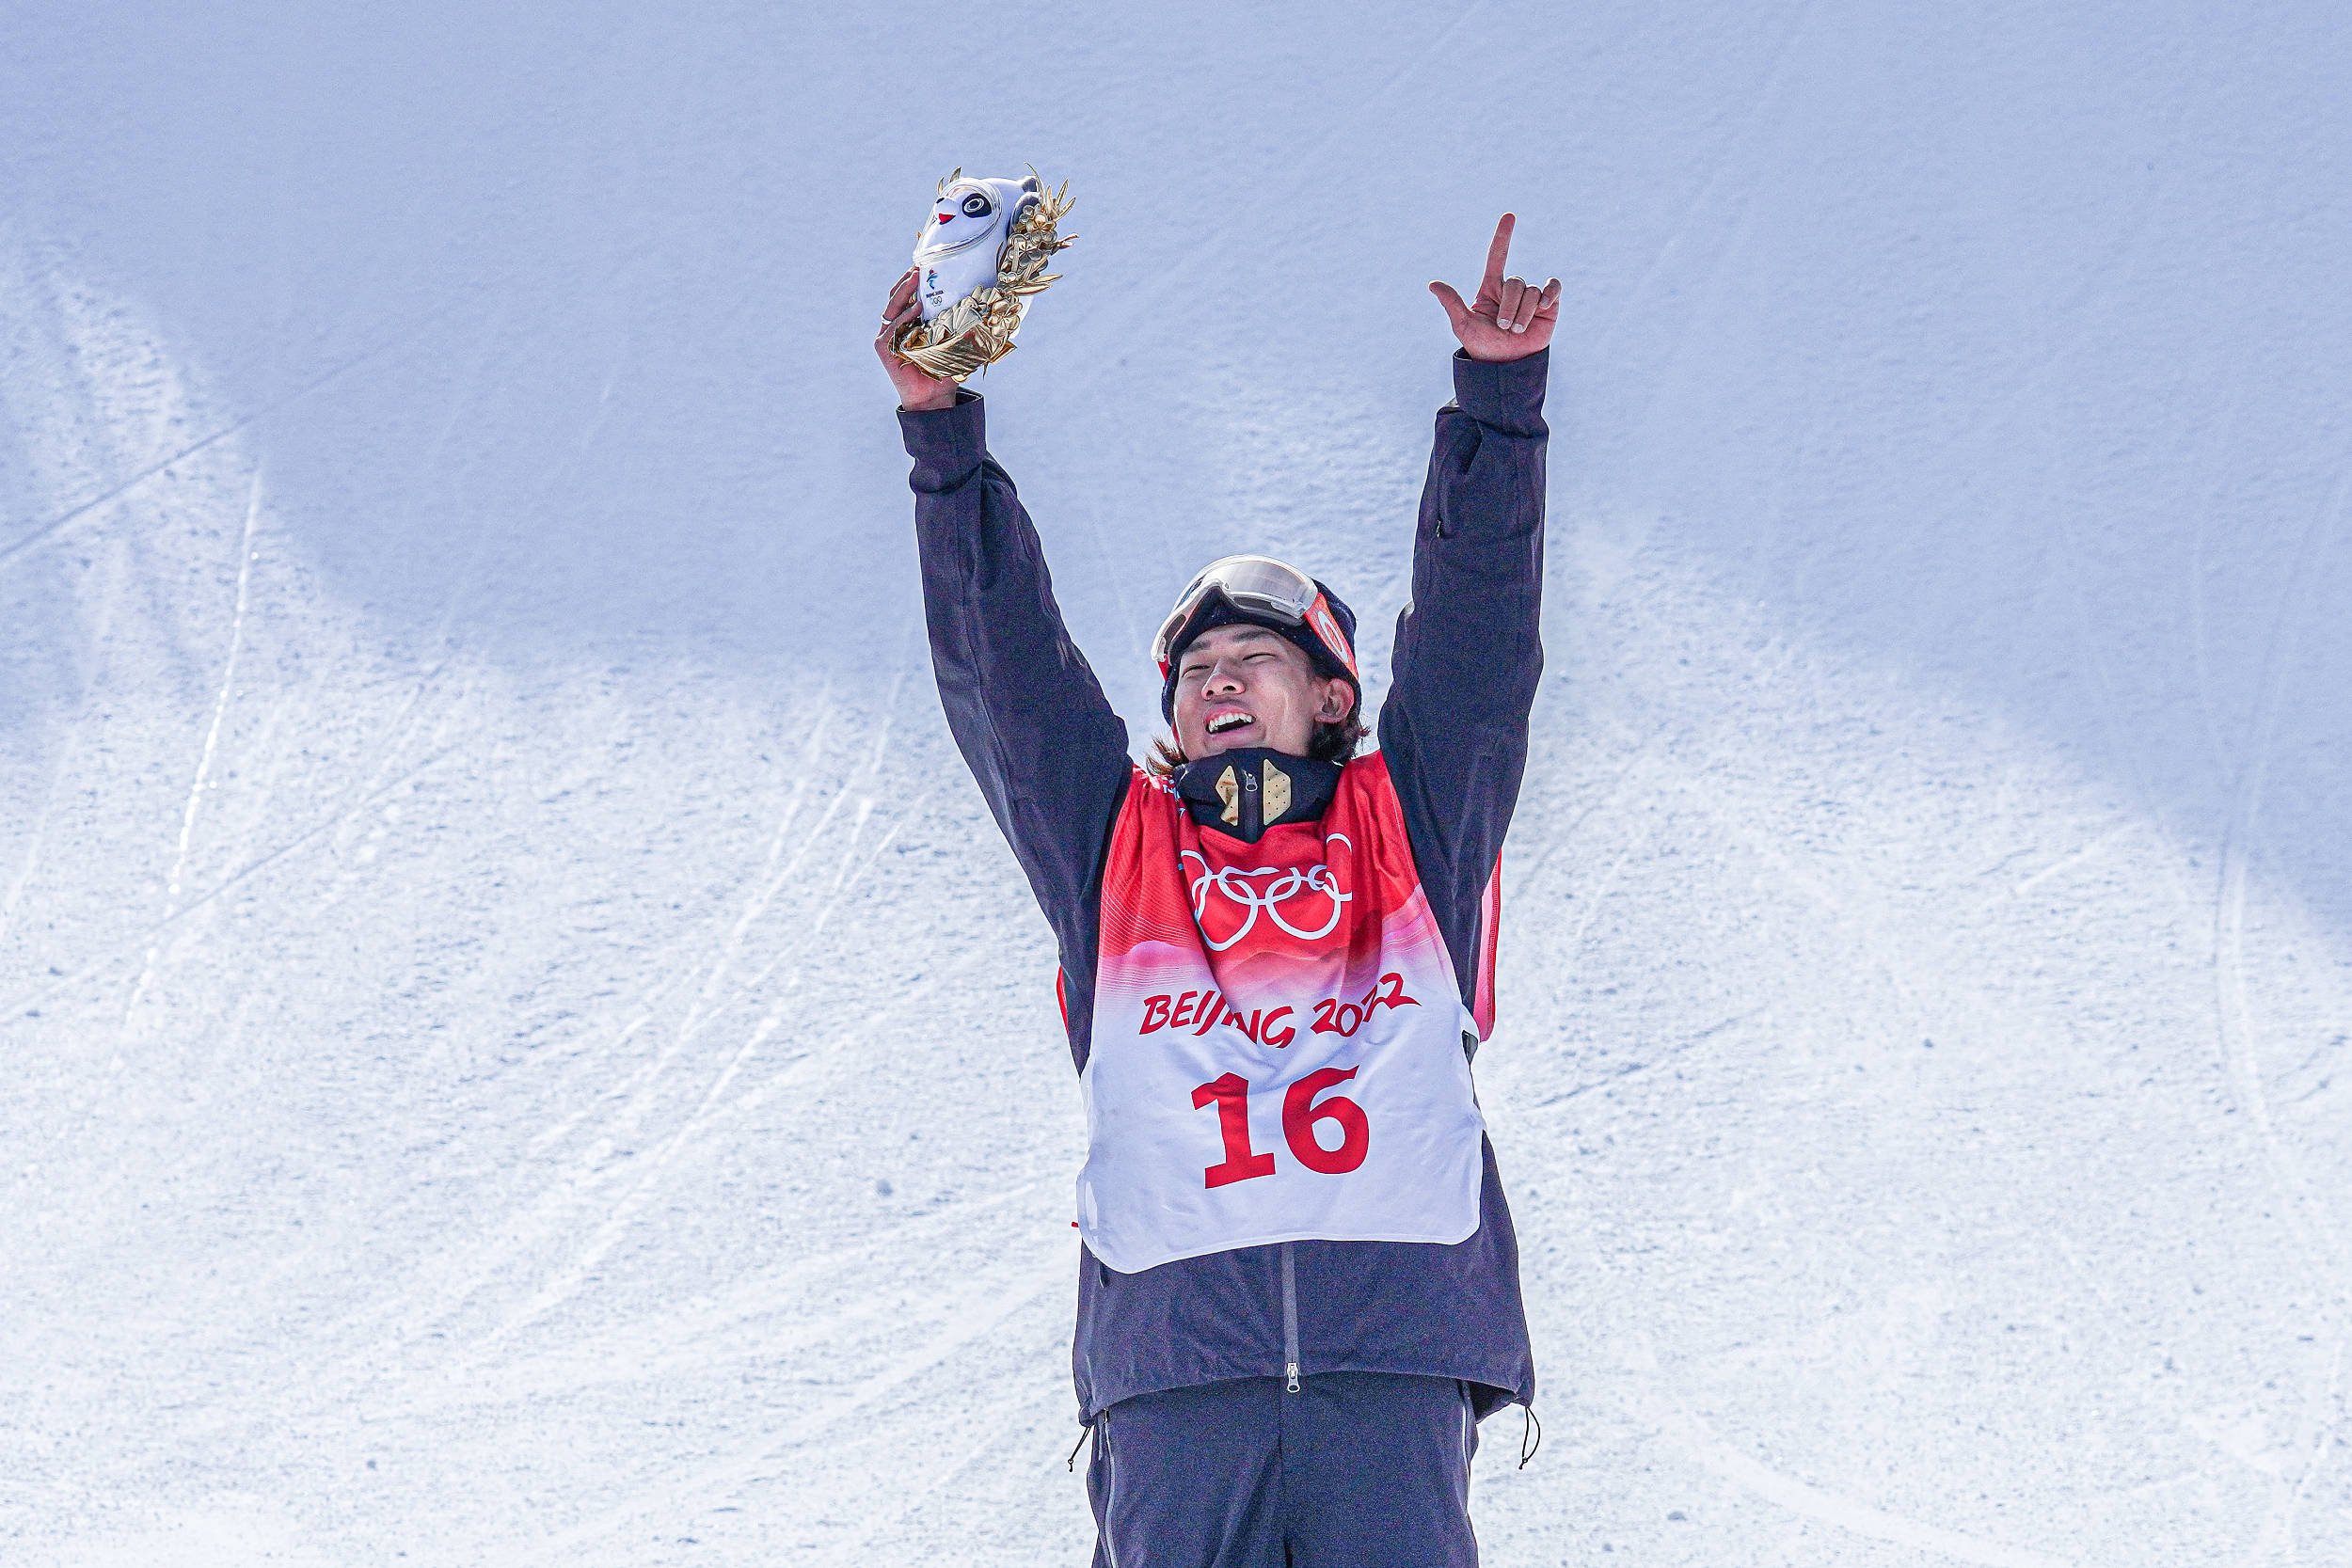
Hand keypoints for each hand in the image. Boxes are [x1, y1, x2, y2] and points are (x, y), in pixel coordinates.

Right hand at [875, 268, 957, 411]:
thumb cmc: (943, 369)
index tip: (926, 265)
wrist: (934, 397)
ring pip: (893, 307)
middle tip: (920, 266)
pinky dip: (905, 317)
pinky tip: (916, 309)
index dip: (913, 280)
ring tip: (917, 277)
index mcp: (908, 323)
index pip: (908, 296)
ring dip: (905, 290)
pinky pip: (894, 327)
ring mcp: (887, 336)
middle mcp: (895, 326)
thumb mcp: (952, 341)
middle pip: (897, 296)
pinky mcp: (884, 348)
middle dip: (908, 279)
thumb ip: (957, 324)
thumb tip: (982, 304)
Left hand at [1428, 214, 1560, 362]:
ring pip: (1531, 290)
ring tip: (1516, 331)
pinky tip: (1543, 306)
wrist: (1507, 366)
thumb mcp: (1464, 326)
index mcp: (1490, 289)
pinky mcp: (1548, 305)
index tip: (1509, 216)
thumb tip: (1432, 284)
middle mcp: (1510, 290)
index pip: (1497, 256)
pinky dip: (1550, 294)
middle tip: (1503, 328)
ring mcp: (1530, 296)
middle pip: (1515, 282)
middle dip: (1509, 307)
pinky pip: (1552, 288)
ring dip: (1522, 314)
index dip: (1503, 236)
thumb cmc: (1483, 347)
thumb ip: (1452, 303)